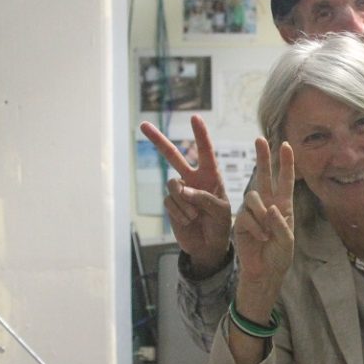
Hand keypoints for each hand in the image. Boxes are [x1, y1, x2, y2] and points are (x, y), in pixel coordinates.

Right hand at [140, 115, 231, 273]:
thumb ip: (204, 197)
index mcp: (210, 176)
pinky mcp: (170, 204)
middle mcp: (193, 179)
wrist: (208, 246)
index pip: (205, 152)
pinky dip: (180, 213)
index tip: (195, 117)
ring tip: (196, 216)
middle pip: (173, 156)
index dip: (200, 135)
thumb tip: (181, 189)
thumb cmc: (220, 225)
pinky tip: (188, 221)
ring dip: (185, 202)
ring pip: (173, 185)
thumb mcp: (221, 210)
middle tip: (142, 125)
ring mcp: (180, 191)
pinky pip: (170, 202)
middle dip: (158, 141)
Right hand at [233, 137, 295, 289]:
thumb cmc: (280, 256)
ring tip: (268, 233)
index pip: (286, 180)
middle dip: (262, 157)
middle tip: (259, 138)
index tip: (286, 145)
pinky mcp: (240, 221)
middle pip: (264, 176)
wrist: (264, 272)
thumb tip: (270, 207)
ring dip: (262, 214)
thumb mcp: (287, 240)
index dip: (286, 163)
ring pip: (253, 197)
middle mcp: (267, 204)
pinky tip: (261, 238)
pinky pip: (246, 215)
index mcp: (284, 206)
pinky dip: (256, 227)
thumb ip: (281, 223)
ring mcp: (252, 212)